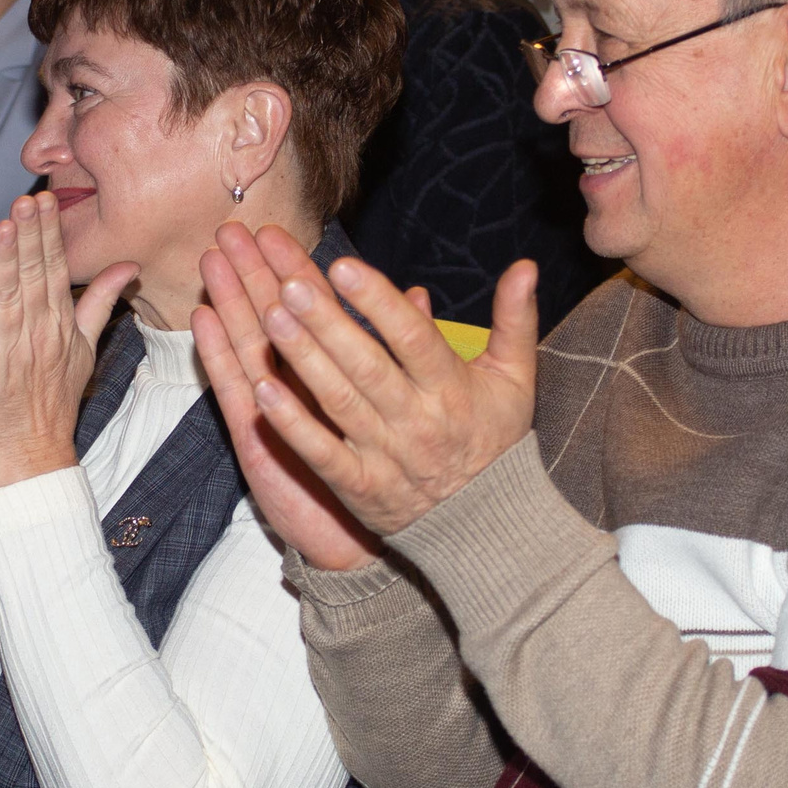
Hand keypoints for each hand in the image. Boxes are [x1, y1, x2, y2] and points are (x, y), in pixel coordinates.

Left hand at [0, 192, 139, 492]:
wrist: (31, 451)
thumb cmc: (54, 400)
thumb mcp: (86, 348)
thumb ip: (101, 302)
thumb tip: (129, 266)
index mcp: (59, 322)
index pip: (55, 269)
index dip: (48, 233)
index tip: (44, 200)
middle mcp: (36, 331)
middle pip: (33, 275)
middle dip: (29, 235)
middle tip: (27, 200)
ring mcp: (8, 350)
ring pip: (8, 298)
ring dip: (6, 262)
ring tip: (4, 226)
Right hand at [193, 229, 392, 570]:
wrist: (352, 545)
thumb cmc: (376, 475)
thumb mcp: (395, 406)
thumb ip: (403, 351)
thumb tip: (421, 299)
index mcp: (326, 375)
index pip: (308, 312)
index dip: (293, 269)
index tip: (278, 229)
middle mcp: (291, 389)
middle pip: (270, 318)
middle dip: (252, 271)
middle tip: (231, 226)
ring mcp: (268, 412)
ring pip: (246, 344)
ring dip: (230, 300)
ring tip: (213, 257)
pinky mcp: (255, 442)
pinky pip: (235, 393)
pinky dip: (221, 357)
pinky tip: (205, 321)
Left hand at [205, 226, 537, 537]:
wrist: (487, 523)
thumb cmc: (494, 439)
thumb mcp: (515, 379)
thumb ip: (515, 319)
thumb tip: (526, 265)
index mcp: (451, 388)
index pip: (412, 338)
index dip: (378, 301)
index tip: (343, 265)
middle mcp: (416, 420)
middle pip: (366, 366)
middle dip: (327, 323)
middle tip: (290, 283)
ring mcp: (384, 455)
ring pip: (339, 402)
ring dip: (303, 360)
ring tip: (269, 316)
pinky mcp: (358, 486)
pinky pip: (320, 453)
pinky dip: (291, 424)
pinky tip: (261, 390)